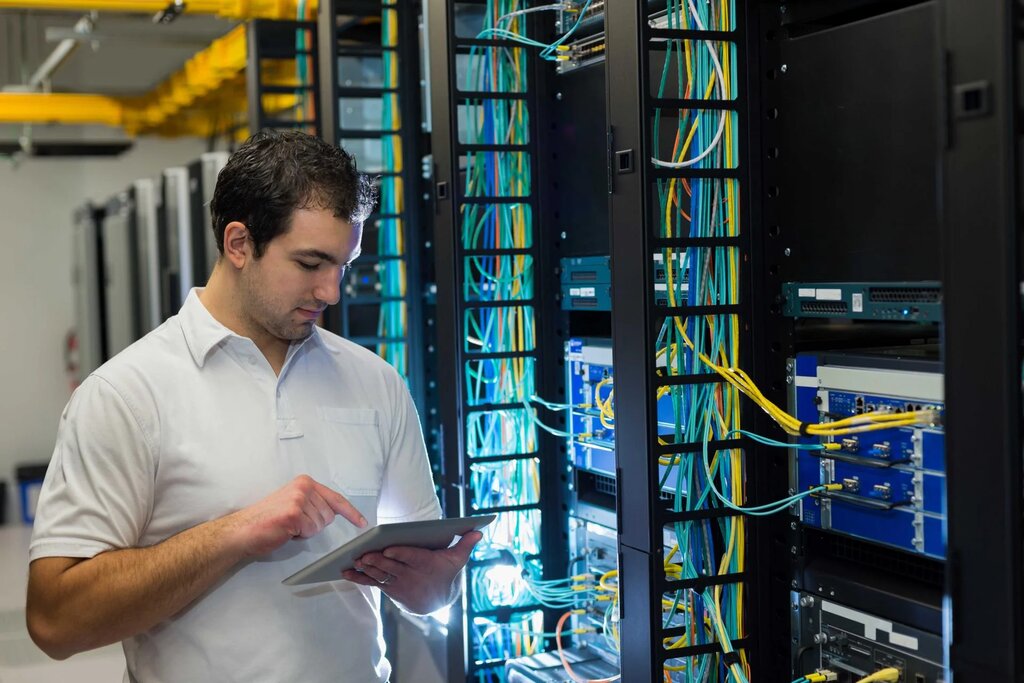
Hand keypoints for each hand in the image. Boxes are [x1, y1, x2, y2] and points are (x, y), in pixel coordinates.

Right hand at [226, 475, 366, 556]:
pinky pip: (309, 532)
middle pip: (329, 516)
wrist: (243, 530)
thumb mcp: (294, 503)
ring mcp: (298, 499)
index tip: (362, 522)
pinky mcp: (293, 514)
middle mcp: (303, 487)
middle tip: (293, 523)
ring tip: (287, 526)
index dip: (351, 512)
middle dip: (314, 526)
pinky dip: (299, 536)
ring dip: (305, 532)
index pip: (336, 498)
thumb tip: (334, 513)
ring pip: (320, 525)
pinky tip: (284, 530)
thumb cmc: (267, 520)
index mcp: (305, 482)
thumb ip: (313, 503)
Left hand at [341, 531, 482, 614]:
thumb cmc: (446, 573)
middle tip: (364, 555)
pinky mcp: (388, 588)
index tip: (389, 549)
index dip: (400, 554)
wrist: (437, 601)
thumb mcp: (457, 560)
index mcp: (426, 564)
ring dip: (366, 569)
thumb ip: (465, 544)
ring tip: (354, 561)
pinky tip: (345, 571)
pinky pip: (371, 583)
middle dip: (378, 561)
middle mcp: (411, 575)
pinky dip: (358, 578)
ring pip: (380, 575)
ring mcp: (398, 583)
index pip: (412, 558)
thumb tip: (479, 531)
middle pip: (392, 567)